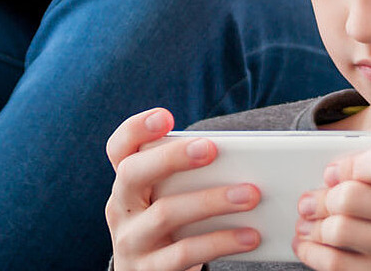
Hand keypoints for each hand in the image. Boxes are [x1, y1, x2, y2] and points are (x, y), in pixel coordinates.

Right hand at [105, 109, 261, 270]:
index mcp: (127, 184)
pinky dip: (222, 241)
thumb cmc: (172, 229)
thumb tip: (241, 158)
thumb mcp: (168, 200)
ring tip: (251, 195)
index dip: (136, 129)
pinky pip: (185, 252)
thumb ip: (188, 177)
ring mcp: (131, 242)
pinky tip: (250, 236)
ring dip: (212, 201)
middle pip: (133, 174)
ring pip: (166, 213)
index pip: (119, 149)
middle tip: (212, 149)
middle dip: (172, 157)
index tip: (165, 117)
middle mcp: (121, 209)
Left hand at [292, 116, 370, 270]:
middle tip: (310, 198)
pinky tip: (310, 246)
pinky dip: (314, 254)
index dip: (347, 164)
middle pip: (351, 198)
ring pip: (339, 232)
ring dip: (312, 225)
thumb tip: (367, 137)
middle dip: (320, 197)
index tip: (333, 171)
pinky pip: (339, 266)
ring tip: (308, 220)